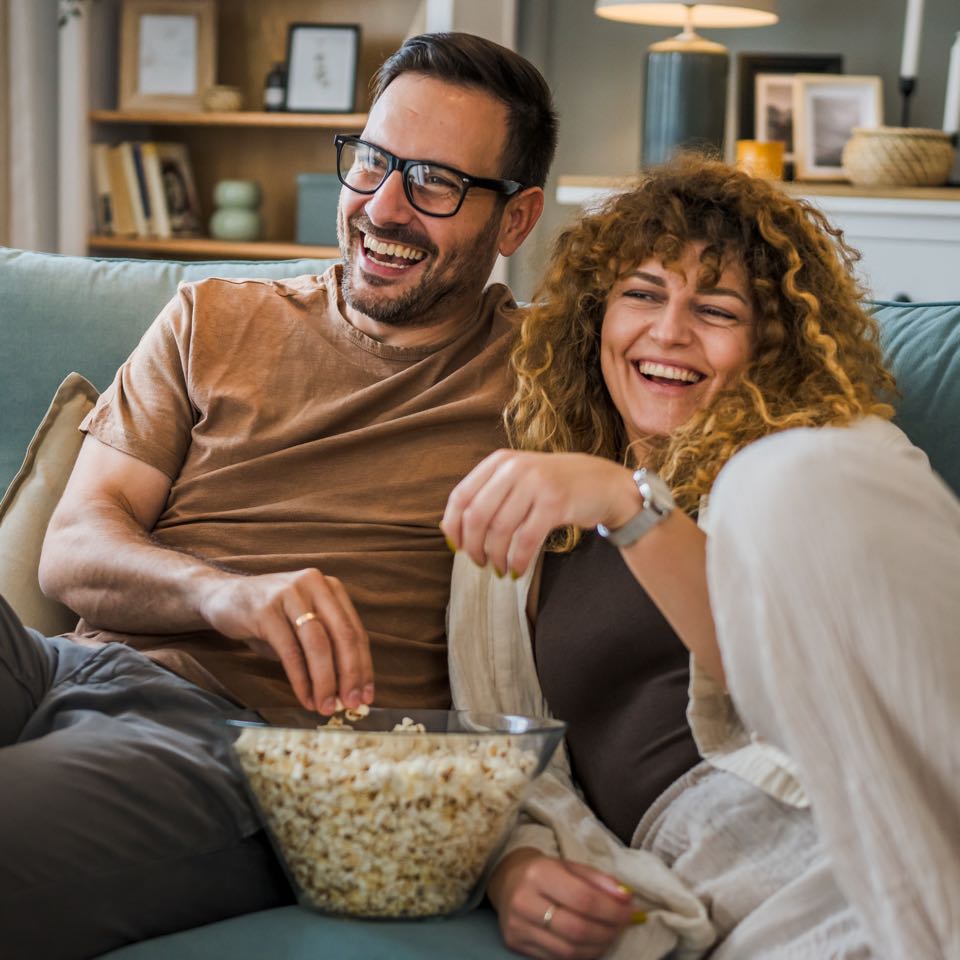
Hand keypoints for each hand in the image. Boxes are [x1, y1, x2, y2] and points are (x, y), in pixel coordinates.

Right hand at [199, 568, 373, 713]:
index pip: (355, 631)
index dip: (364, 666)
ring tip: (326, 707)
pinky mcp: (266, 609)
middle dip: (350, 674)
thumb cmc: (269, 617)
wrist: (222, 597)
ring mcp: (290, 594)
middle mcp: (314, 585)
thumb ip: (325, 647)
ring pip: (318, 644)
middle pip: (342, 636)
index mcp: (330, 588)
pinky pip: (290, 651)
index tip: (367, 695)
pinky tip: (305, 698)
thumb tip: (346, 689)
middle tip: (351, 704)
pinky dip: (300, 679)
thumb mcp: (302, 625)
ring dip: (325, 681)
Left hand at [441, 451, 639, 577]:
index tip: (456, 548)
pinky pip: (526, 539)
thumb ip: (487, 496)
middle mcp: (515, 468)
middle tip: (478, 563)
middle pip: (477, 515)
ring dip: (495, 557)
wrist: (601, 483)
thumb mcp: (518, 480)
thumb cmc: (552, 487)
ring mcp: (536, 483)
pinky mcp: (555, 503)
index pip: (461, 496)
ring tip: (499, 569)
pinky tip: (516, 570)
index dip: (453, 527)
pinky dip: (517, 560)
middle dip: (473, 546)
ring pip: (500, 529)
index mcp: (499, 461)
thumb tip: (449, 530)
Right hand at [488, 849, 634, 958]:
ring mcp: (517, 926)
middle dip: (607, 931)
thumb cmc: (545, 871)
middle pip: (577, 929)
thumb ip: (599, 880)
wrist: (507, 880)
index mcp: (539, 873)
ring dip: (597, 947)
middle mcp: (524, 901)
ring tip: (609, 935)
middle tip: (622, 926)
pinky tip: (590, 944)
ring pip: (568, 950)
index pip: (583, 899)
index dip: (611, 910)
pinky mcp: (515, 944)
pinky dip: (581, 955)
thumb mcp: (571, 866)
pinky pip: (557, 958)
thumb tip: (626, 899)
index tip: (630, 911)